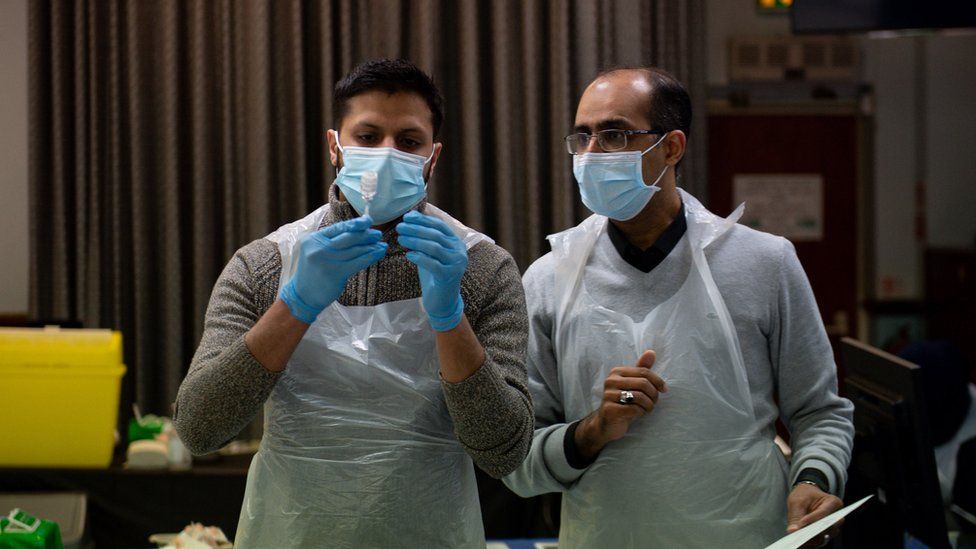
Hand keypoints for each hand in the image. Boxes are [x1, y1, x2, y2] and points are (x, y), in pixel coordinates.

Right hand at [279, 216, 386, 322]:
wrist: (302, 295)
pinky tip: (379, 253)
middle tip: (377, 234)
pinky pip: (358, 262)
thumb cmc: (312, 272)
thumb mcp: (315, 251)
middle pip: (348, 237)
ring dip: (371, 246)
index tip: (368, 221)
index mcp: (313, 239)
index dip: (356, 223)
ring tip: (382, 245)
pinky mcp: (337, 273)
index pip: (338, 227)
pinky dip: (371, 256)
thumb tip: (356, 231)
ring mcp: (328, 260)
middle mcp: (319, 248)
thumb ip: (330, 241)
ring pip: (355, 250)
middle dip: (366, 234)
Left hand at [396, 210, 467, 331]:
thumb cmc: (434, 275)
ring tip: (400, 239)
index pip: (440, 226)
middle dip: (416, 229)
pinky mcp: (449, 277)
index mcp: (456, 243)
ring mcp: (456, 264)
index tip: (407, 217)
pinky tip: (408, 255)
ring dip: (415, 241)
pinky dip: (419, 258)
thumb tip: (409, 218)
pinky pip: (433, 264)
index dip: (423, 220)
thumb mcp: (430, 253)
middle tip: (400, 227)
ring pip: (434, 247)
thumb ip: (424, 238)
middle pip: (436, 235)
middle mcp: (459, 252)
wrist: (443, 301)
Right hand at [575, 350, 667, 459]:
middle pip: (643, 384)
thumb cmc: (623, 402)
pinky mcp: (610, 409)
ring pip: (640, 397)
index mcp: (617, 372)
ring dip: (649, 405)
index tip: (664, 390)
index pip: (644, 372)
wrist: (607, 423)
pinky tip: (639, 414)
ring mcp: (608, 395)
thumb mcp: (633, 384)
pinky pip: (634, 409)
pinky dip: (641, 412)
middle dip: (654, 394)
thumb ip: (642, 369)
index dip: (658, 381)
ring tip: (647, 408)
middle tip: (654, 402)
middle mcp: (610, 381)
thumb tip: (651, 352)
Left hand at [786, 482, 843, 546]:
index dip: (812, 519)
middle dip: (812, 533)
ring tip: (797, 542)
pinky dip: (809, 543)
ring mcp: (832, 527)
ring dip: (810, 540)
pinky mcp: (825, 534)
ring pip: (822, 537)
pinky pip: (818, 541)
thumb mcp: (797, 501)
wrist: (807, 496)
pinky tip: (799, 544)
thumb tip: (793, 531)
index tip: (801, 523)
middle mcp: (837, 517)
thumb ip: (795, 515)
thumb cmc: (804, 495)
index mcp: (834, 503)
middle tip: (798, 536)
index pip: (823, 513)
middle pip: (826, 528)